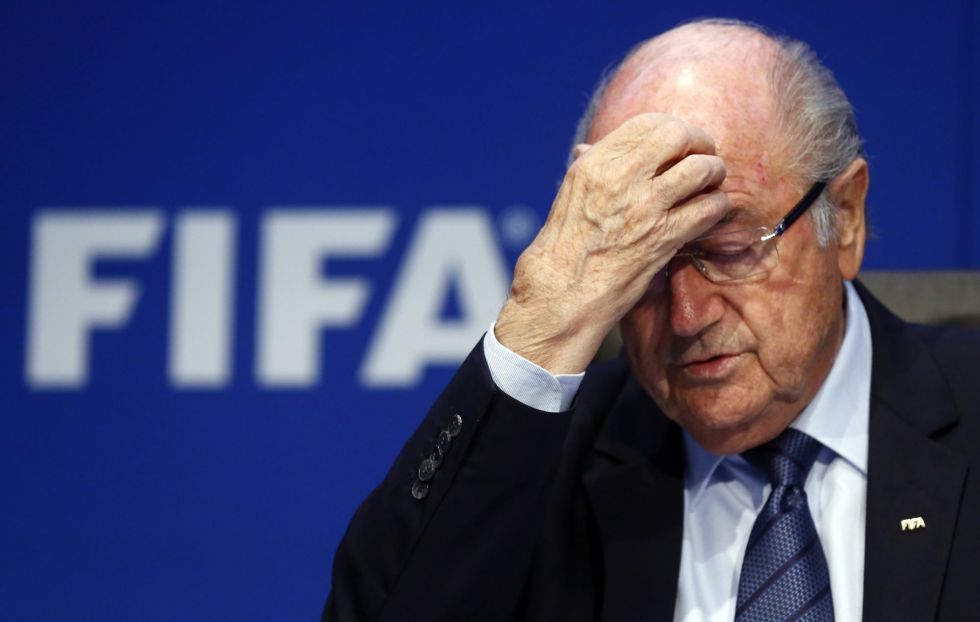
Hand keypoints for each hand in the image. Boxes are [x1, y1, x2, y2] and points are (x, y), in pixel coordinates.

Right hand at [495, 113, 728, 373]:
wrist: (560, 295)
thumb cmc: (562, 250)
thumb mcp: (569, 197)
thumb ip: (589, 170)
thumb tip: (589, 148)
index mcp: (594, 164)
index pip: (648, 123)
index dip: (674, 128)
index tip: (681, 143)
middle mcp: (619, 178)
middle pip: (678, 136)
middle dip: (700, 143)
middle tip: (704, 158)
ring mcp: (643, 207)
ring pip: (701, 169)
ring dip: (714, 174)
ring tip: (711, 185)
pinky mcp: (662, 238)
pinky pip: (707, 208)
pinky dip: (716, 207)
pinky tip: (709, 213)